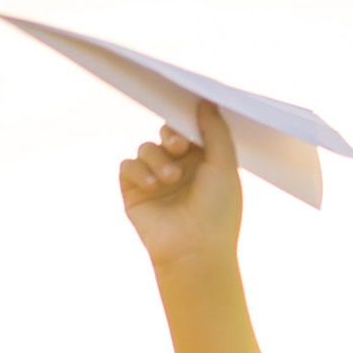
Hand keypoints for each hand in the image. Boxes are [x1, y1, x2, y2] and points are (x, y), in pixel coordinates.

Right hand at [119, 100, 242, 277]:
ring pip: (146, 148)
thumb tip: (205, 102)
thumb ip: (216, 132)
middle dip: (171, 135)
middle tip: (179, 146)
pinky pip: (128, 166)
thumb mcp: (224, 166)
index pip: (189, 130)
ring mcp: (155, 179)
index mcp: (203, 162)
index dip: (187, 122)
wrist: (195, 250)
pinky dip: (139, 170)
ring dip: (157, 158)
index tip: (188, 115)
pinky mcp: (135, 191)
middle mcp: (179, 168)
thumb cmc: (217, 212)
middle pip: (165, 134)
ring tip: (170, 179)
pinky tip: (153, 184)